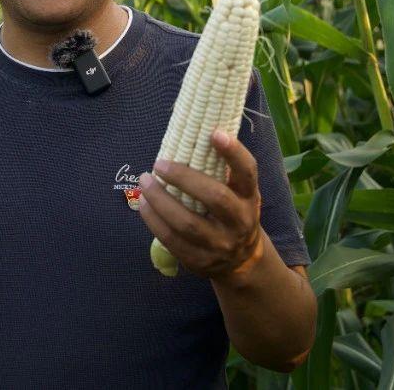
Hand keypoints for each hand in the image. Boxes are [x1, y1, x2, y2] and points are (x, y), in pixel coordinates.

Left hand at [137, 128, 263, 280]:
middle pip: (214, 198)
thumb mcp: (239, 193)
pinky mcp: (200, 261)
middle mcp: (240, 221)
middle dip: (183, 178)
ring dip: (160, 200)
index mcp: (249, 197)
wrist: (242, 261)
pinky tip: (144, 204)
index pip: (247, 172)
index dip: (233, 152)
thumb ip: (222, 170)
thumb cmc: (233, 212)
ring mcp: (221, 244)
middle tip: (159, 164)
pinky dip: (154, 220)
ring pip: (187, 223)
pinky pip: (172, 240)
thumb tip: (192, 134)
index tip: (214, 132)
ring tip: (144, 182)